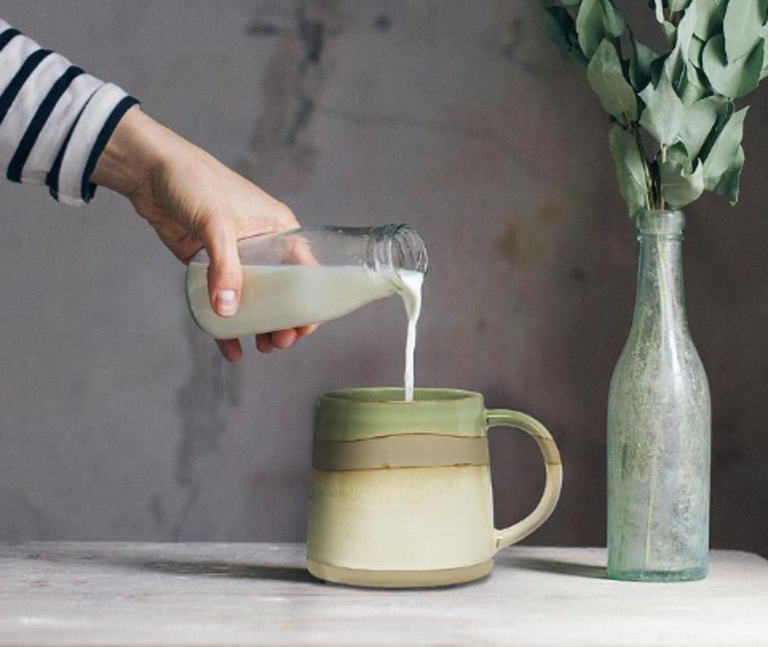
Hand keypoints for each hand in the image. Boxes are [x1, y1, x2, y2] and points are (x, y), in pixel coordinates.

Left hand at [91, 107, 316, 360]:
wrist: (148, 169)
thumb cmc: (193, 181)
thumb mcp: (216, 223)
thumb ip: (225, 267)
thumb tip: (229, 312)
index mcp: (278, 229)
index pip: (306, 271)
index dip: (309, 302)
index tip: (303, 329)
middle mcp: (263, 245)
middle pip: (282, 291)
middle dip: (285, 320)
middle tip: (278, 343)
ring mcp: (235, 257)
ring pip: (255, 300)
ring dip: (260, 326)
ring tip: (261, 347)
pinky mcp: (209, 265)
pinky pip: (223, 299)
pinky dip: (227, 324)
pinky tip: (230, 348)